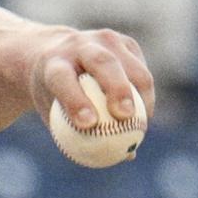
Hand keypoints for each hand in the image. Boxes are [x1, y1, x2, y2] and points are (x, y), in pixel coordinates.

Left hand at [28, 27, 153, 134]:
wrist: (52, 55)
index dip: (75, 100)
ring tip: (143, 122)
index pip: (62, 78)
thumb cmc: (52, 96)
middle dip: (116, 88)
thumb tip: (124, 157)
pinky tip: (145, 113)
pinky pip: (140, 69)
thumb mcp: (52, 115)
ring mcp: (104, 40)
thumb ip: (81, 136)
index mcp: (52, 63)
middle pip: (102, 63)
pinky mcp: (125, 43)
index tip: (88, 124)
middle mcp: (78, 46)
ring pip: (129, 64)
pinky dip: (145, 92)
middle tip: (125, 116)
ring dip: (140, 92)